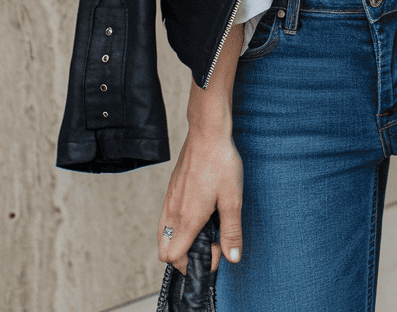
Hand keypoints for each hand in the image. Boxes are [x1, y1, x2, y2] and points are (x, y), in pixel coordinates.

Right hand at [158, 126, 243, 275]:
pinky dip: (177, 226)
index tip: (217, 248)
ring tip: (204, 228)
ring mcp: (169, 201)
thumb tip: (233, 257)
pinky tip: (198, 211)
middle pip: (165, 252)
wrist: (207, 133)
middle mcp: (173, 213)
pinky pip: (166, 218)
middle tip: (208, 243)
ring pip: (163, 235)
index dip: (196, 262)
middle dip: (184, 257)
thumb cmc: (221, 163)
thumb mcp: (233, 199)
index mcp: (187, 219)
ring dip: (180, 240)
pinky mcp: (171, 190)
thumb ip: (231, 231)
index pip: (174, 259)